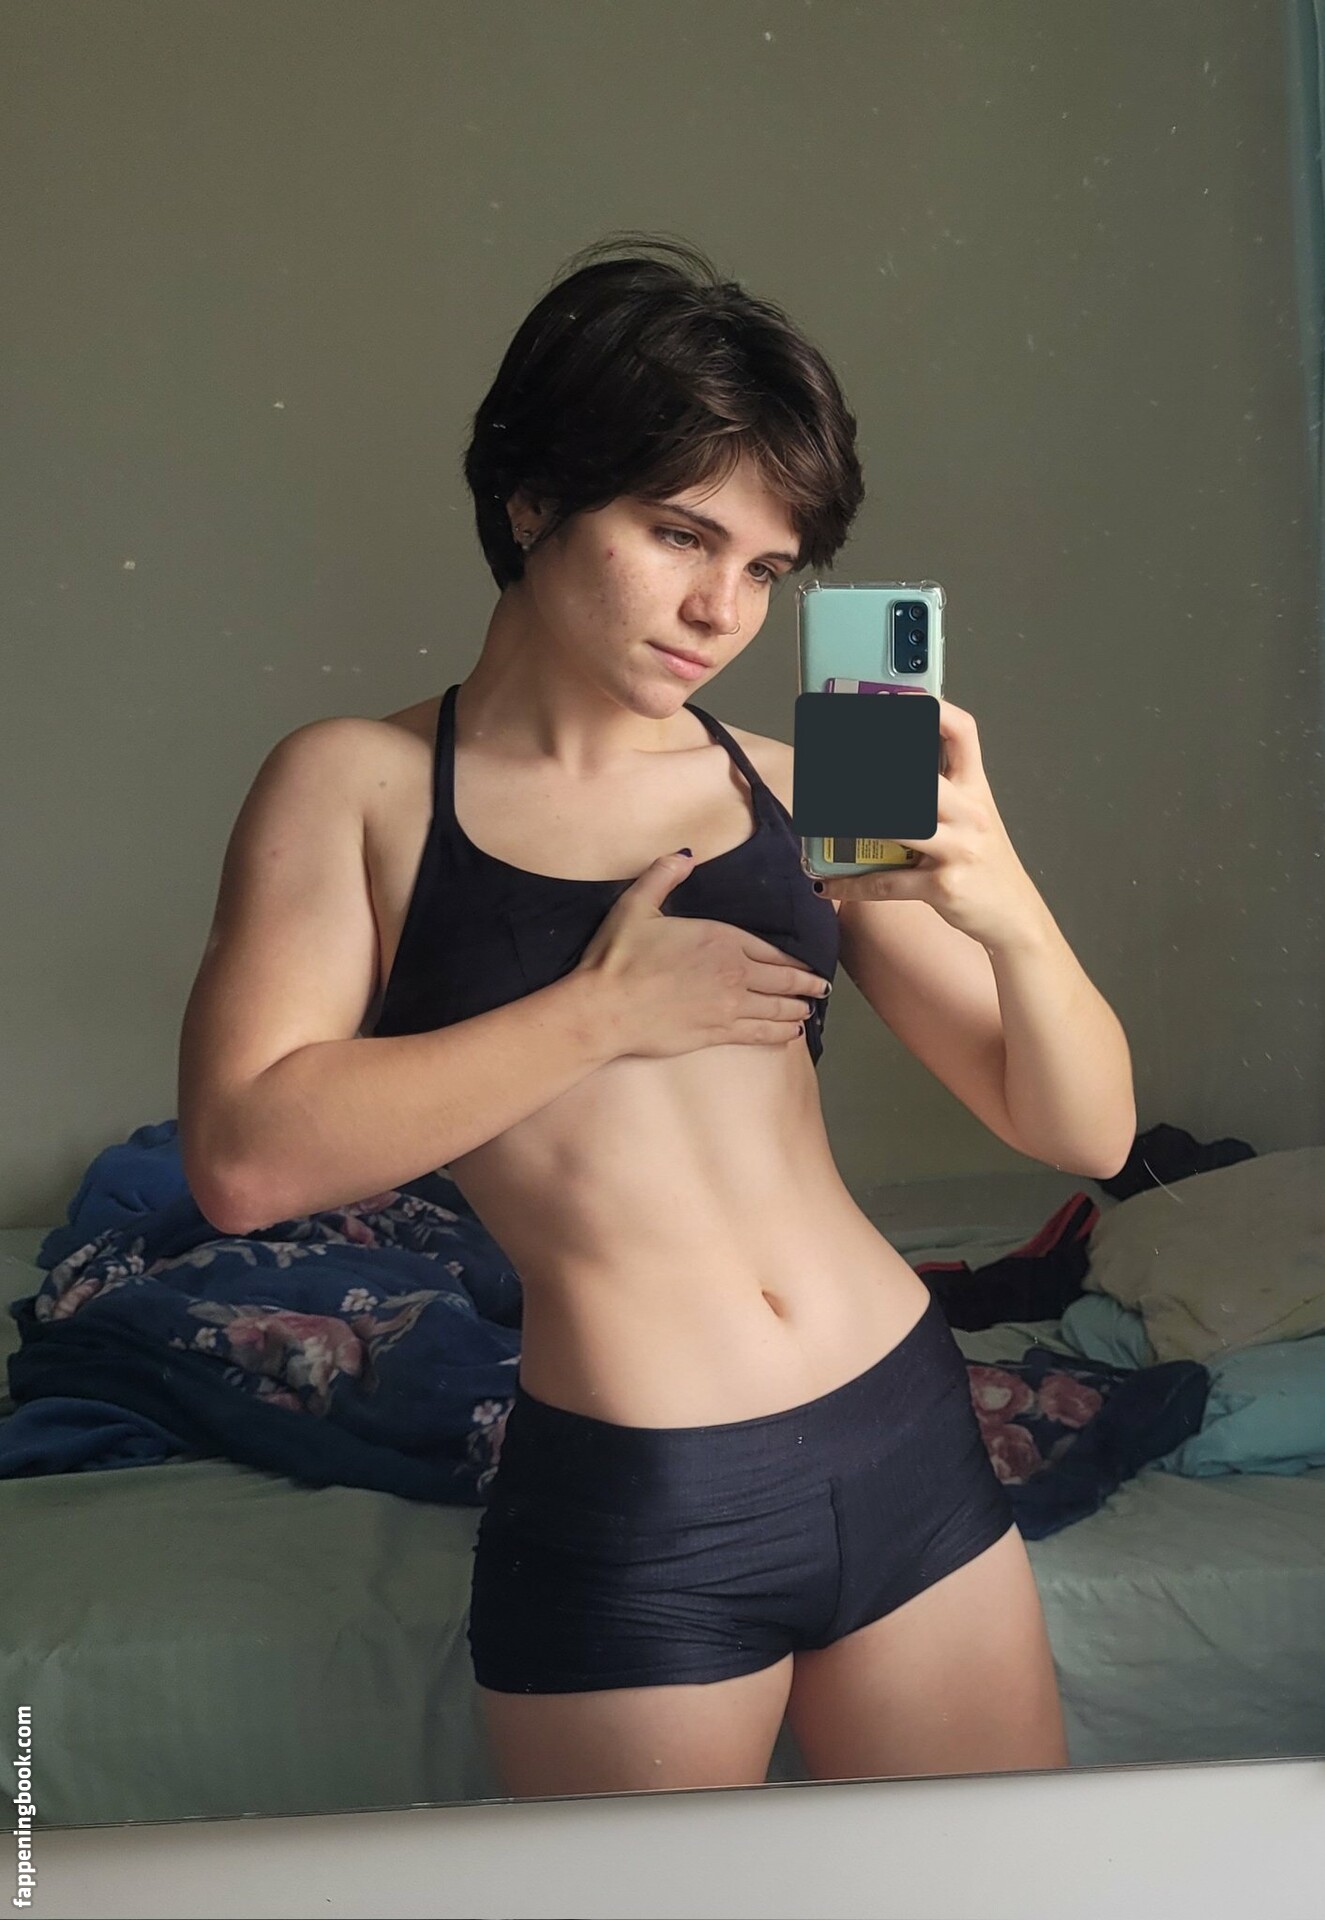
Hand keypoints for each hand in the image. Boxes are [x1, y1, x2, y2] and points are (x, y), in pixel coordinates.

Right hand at [578, 851, 830, 1059]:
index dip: (793, 960)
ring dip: (797, 1010)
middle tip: (822, 988)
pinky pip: (759, 1033)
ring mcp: (728, 1006)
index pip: (770, 951)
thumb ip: (664, 876)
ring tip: (808, 1011)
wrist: (605, 1008)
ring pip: (776, 1009)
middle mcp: (733, 973)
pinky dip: (780, 1034)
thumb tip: (684, 855)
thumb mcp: (636, 906)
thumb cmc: (618, 958)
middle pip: (782, 980)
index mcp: (720, 940)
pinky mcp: (717, 1033)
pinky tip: (791, 1035)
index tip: (808, 964)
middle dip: (806, 985)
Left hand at [808, 700, 1047, 948]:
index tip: (897, 698)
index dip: (932, 708)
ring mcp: (958, 849)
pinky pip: (888, 883)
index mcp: (975, 789)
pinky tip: (826, 885)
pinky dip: (852, 885)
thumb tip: (882, 770)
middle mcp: (971, 813)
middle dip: (875, 765)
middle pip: (921, 776)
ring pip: (902, 824)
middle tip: (834, 759)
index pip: (963, 732)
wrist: (1014, 915)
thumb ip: (938, 792)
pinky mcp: (943, 886)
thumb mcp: (971, 818)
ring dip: (856, 820)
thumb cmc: (983, 862)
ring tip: (822, 814)